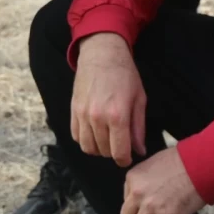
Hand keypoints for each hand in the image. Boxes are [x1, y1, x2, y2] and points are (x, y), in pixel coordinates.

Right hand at [71, 32, 146, 167]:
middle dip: (113, 152)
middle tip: (119, 143)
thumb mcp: (139, 99)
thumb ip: (138, 128)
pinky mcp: (73, 110)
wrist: (102, 54)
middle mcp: (97, 118)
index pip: (119, 153)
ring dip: (98, 148)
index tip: (128, 156)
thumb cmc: (125, 75)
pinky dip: (85, 139)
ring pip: (87, 147)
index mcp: (117, 116)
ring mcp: (82, 115)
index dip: (125, 159)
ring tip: (106, 139)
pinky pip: (76, 136)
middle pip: (103, 151)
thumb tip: (140, 151)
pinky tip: (94, 132)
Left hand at [121, 147, 204, 213]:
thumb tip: (143, 195)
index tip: (151, 201)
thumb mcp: (153, 164)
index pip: (126, 200)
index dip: (139, 203)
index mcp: (132, 177)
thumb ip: (143, 181)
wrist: (200, 164)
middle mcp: (138, 193)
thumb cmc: (181, 160)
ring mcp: (151, 206)